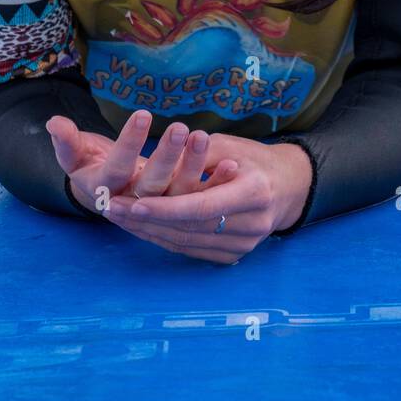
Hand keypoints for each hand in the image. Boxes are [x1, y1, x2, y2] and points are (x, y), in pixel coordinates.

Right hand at [46, 111, 238, 218]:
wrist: (113, 198)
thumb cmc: (95, 166)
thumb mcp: (77, 156)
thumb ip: (67, 143)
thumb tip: (54, 123)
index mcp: (105, 192)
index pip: (116, 169)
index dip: (129, 144)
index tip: (142, 113)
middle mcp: (132, 206)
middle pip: (150, 185)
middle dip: (166, 155)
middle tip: (180, 126)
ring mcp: (159, 211)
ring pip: (178, 195)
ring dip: (193, 168)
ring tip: (204, 138)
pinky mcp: (180, 211)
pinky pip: (199, 201)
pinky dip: (214, 182)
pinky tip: (230, 163)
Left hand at [105, 135, 313, 264]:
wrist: (288, 187)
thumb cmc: (254, 158)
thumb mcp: (230, 145)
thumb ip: (196, 156)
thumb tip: (158, 164)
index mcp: (254, 193)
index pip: (201, 206)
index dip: (165, 208)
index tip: (133, 203)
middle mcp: (252, 224)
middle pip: (190, 228)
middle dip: (147, 220)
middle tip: (112, 208)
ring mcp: (245, 245)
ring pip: (188, 243)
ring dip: (149, 231)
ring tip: (119, 217)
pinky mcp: (235, 255)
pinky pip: (193, 250)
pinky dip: (165, 238)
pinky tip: (141, 227)